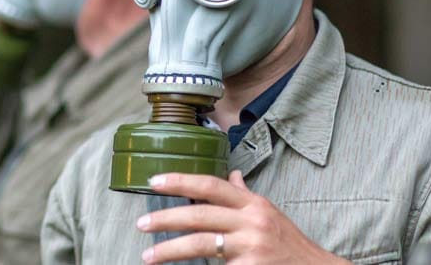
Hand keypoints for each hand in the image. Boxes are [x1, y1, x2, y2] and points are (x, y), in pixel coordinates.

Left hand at [136, 171, 349, 264]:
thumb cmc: (289, 244)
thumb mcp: (269, 213)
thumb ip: (245, 196)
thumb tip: (231, 175)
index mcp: (253, 204)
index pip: (211, 185)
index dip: (180, 181)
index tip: (154, 181)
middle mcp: (252, 222)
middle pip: (200, 215)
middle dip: (166, 219)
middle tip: (141, 225)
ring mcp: (252, 248)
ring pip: (202, 245)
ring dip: (170, 250)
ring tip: (149, 256)